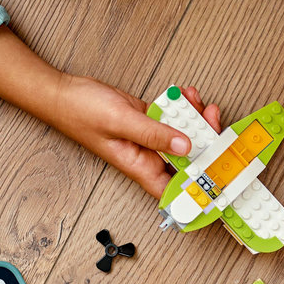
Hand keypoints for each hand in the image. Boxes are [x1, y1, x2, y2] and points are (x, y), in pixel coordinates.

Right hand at [0, 27, 220, 197]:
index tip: (221, 183)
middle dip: (206, 144)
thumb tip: (186, 144)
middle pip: (186, 160)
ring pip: (183, 137)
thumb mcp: (122, 122)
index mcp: (140, 167)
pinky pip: (173, 118)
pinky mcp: (147, 121)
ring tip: (202, 103)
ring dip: (196, 121)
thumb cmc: (81, 112)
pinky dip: (183, 107)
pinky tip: (188, 94)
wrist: (63, 91)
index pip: (174, 190)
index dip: (198, 192)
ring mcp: (148, 139)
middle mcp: (147, 157)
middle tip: (214, 123)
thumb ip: (155, 134)